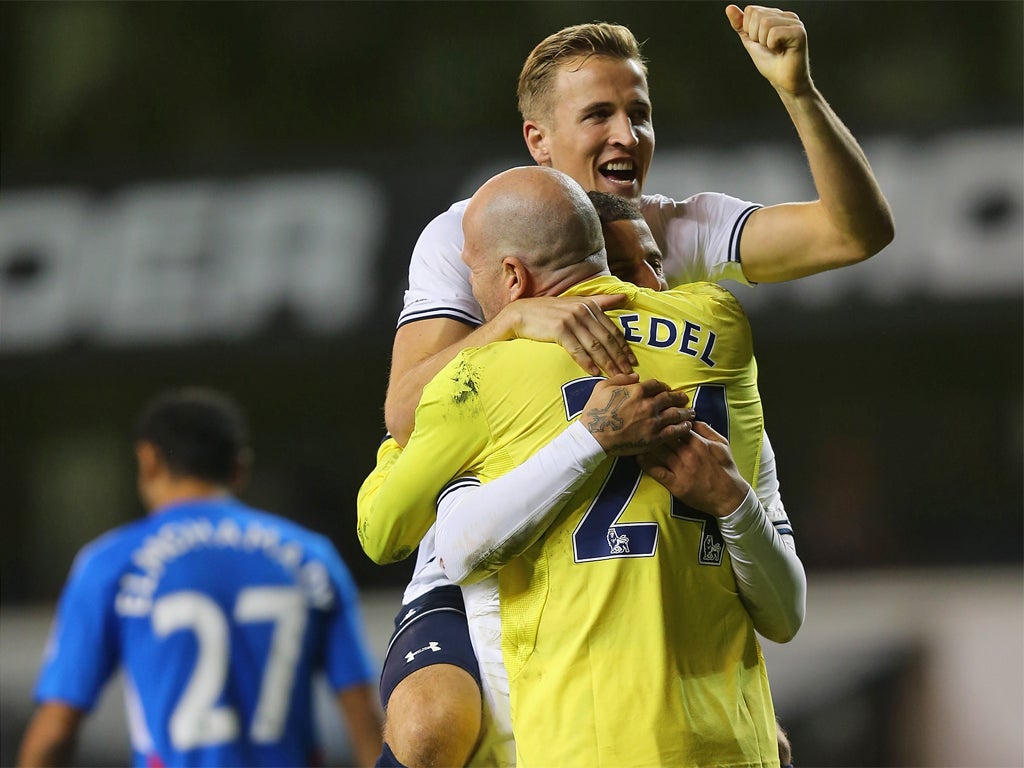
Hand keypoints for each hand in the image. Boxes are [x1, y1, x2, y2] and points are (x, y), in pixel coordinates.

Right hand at [501, 294, 636, 375]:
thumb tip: (625, 297)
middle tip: (629, 374)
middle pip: (606, 339)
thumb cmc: (550, 311)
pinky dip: (587, 362)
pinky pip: (577, 349)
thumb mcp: (576, 302)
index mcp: (590, 305)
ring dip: (607, 363)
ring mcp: (571, 320)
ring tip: (616, 376)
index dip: (624, 347)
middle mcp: (582, 311)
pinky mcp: (559, 330)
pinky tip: (594, 372)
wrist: (521, 314)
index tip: (632, 361)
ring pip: (594, 345)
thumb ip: (601, 301)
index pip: (612, 329)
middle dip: (619, 358)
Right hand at [582, 374, 694, 455]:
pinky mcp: (654, 438)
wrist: (594, 437)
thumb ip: (620, 379)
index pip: (657, 385)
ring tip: (691, 412)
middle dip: (678, 397)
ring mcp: (653, 422)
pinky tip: (688, 426)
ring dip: (685, 412)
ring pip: (676, 414)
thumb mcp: (602, 387)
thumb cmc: (595, 412)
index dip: (663, 386)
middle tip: (684, 398)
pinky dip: (683, 428)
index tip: (666, 389)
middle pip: (670, 398)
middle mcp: (648, 404)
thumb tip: (636, 376)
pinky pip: (674, 431)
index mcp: (637, 391)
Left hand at [637, 421, 749, 517]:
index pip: (678, 425)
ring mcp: (681, 469)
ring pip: (659, 451)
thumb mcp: (722, 444)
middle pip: (665, 436)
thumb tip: (692, 419)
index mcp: (699, 443)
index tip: (658, 416)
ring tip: (636, 438)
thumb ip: (707, 430)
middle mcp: (688, 454)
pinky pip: (657, 471)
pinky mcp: (675, 484)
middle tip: (642, 424)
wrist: (729, 496)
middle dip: (654, 429)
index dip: (667, 419)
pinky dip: (646, 463)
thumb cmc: (726, 468)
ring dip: (647, 444)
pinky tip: (638, 457)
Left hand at [725, 5, 811, 95]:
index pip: (751, 10)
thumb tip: (729, 8)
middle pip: (757, 14)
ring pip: (765, 23)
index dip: (749, 30)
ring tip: (775, 49)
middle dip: (756, 36)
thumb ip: (740, 24)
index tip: (761, 42)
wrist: (783, 81)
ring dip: (764, 42)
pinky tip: (781, 51)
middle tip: (769, 47)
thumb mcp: (750, 41)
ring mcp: (795, 22)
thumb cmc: (770, 63)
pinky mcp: (799, 32)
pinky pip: (774, 33)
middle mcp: (787, 15)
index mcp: (776, 15)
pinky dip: (772, 45)